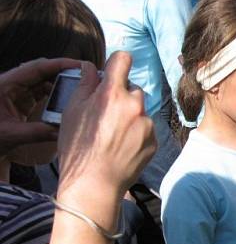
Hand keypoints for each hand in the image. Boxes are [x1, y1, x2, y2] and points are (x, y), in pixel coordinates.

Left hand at [0, 57, 80, 155]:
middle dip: (63, 72)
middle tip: (85, 74)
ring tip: (79, 86)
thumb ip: (38, 132)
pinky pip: (40, 92)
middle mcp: (10, 84)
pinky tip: (66, 99)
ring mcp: (15, 92)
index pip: (35, 68)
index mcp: (4, 84)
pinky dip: (54, 94)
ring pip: (42, 81)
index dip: (59, 64)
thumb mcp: (11, 135)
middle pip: (41, 71)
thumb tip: (64, 131)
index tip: (79, 65)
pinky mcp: (19, 101)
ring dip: (60, 83)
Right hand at [57, 52, 155, 203]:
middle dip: (122, 96)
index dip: (117, 62)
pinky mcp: (154, 140)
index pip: (123, 60)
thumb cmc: (78, 148)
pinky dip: (137, 133)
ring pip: (140, 110)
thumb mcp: (73, 112)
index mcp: (112, 94)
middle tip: (106, 114)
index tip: (114, 70)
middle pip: (132, 89)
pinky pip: (147, 129)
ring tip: (113, 135)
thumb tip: (90, 67)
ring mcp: (147, 124)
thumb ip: (85, 85)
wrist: (94, 183)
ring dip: (131, 116)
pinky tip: (123, 146)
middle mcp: (135, 105)